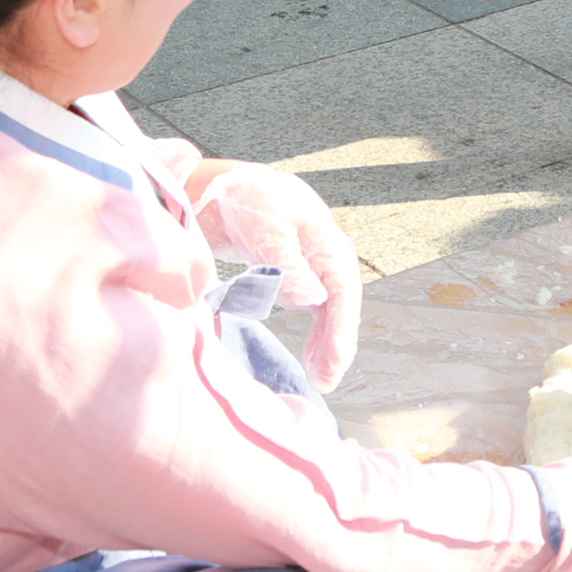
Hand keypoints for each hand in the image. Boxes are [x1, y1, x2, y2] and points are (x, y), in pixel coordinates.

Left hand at [186, 160, 364, 390]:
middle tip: (326, 380)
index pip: (342, 290)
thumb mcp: (267, 229)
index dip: (341, 327)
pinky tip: (310, 357)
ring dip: (327, 345)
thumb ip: (288, 265)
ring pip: (330, 313)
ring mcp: (315, 269)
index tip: (336, 359)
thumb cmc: (250, 201)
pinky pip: (315, 311)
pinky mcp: (298, 278)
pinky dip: (315, 336)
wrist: (229, 190)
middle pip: (341, 306)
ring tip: (320, 378)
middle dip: (337, 344)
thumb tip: (312, 300)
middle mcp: (327, 258)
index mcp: (326, 242)